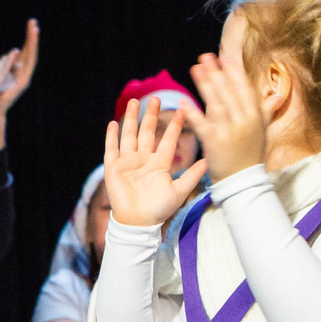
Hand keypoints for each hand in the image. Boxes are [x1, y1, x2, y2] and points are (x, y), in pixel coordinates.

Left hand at [0, 18, 38, 149]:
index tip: (30, 24)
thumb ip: (6, 67)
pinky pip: (25, 66)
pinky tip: (25, 43)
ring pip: (30, 57)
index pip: (25, 52)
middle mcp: (24, 74)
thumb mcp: (0, 77)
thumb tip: (11, 54)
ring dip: (32, 42)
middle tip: (34, 22)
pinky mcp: (22, 85)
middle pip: (30, 52)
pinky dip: (26, 55)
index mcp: (19, 72)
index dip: (28, 39)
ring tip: (34, 28)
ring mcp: (24, 79)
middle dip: (32, 37)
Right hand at [102, 98, 207, 227]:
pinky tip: (113, 123)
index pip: (167, 140)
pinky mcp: (114, 168)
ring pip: (129, 135)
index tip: (182, 110)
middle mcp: (143, 160)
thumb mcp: (179, 191)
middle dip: (151, 115)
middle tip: (156, 98)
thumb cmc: (159, 210)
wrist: (138, 223)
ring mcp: (128, 162)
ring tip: (134, 102)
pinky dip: (111, 136)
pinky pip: (112, 149)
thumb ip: (192, 175)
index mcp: (159, 164)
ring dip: (131, 119)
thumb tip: (208, 161)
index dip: (174, 126)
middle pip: (147, 132)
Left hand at [184, 45, 270, 181]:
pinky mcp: (213, 141)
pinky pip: (201, 123)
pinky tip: (182, 100)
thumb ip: (266, 110)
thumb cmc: (252, 155)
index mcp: (255, 116)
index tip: (225, 57)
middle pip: (227, 91)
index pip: (244, 88)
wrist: (243, 182)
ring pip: (215, 102)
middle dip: (216, 72)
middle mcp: (243, 120)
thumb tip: (279, 94)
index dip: (234, 72)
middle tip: (205, 57)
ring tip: (195, 68)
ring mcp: (228, 130)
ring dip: (204, 84)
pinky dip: (191, 112)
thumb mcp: (262, 131)